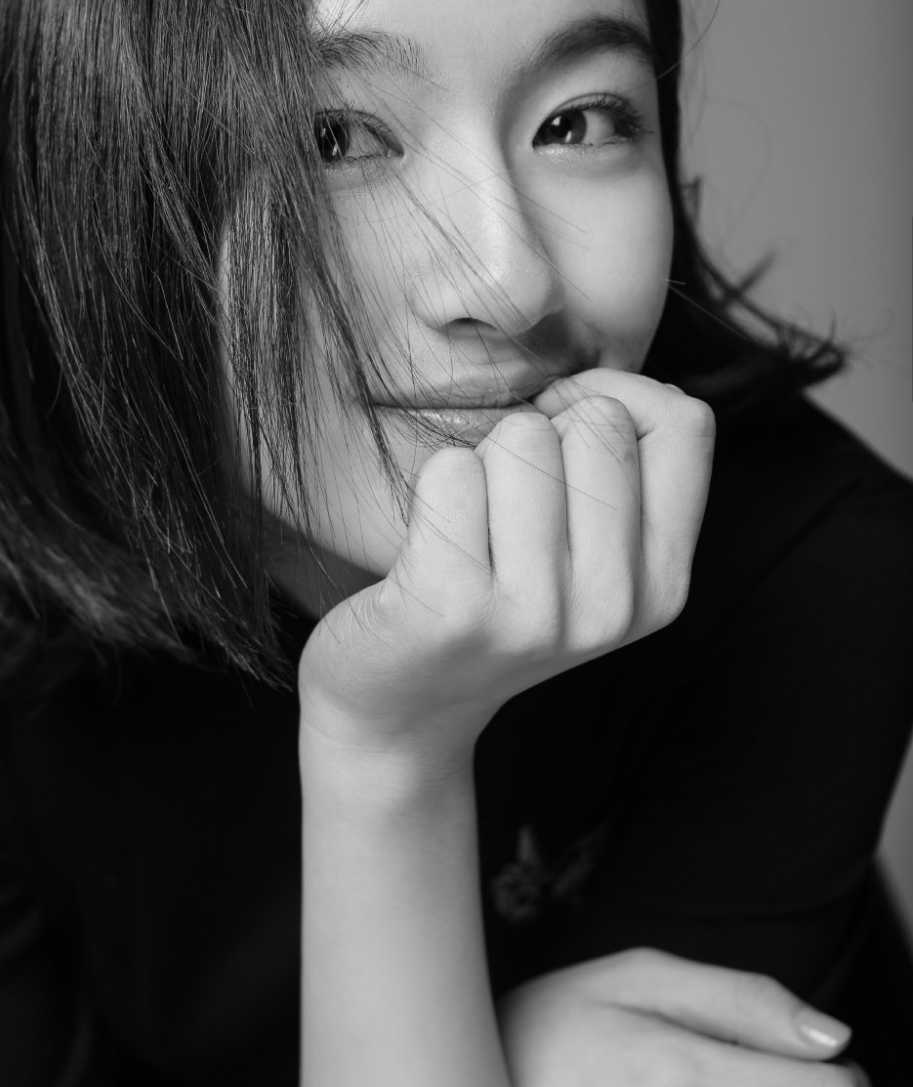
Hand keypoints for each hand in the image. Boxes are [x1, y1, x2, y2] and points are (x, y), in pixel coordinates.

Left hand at [299, 371, 714, 754]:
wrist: (401, 708)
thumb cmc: (492, 600)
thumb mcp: (589, 557)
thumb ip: (624, 475)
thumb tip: (610, 378)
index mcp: (664, 586)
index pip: (685, 423)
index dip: (616, 397)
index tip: (565, 434)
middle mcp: (614, 607)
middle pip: (598, 422)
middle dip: (540, 436)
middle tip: (503, 507)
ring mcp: (537, 615)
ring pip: (523, 437)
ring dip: (482, 462)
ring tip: (467, 531)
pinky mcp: (456, 609)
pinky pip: (452, 470)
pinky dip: (430, 488)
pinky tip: (426, 549)